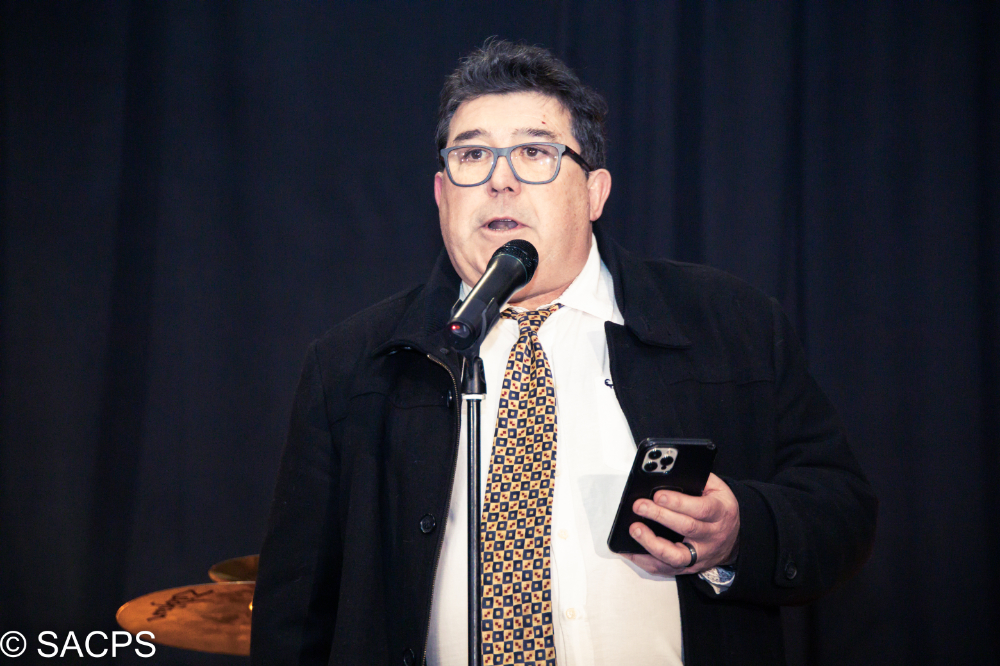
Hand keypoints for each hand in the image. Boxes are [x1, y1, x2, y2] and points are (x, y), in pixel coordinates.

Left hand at [621, 473, 739, 575]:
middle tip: (639, 507)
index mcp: (719, 513)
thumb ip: (699, 479)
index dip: (678, 502)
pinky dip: (646, 562)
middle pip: (686, 528)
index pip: (700, 509)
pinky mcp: (689, 566)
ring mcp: (700, 554)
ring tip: (635, 529)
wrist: (736, 538)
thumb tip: (673, 473)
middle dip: (659, 516)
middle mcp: (711, 535)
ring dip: (652, 544)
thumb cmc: (720, 509)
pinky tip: (631, 551)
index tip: (658, 495)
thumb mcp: (718, 489)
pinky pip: (666, 569)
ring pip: (676, 555)